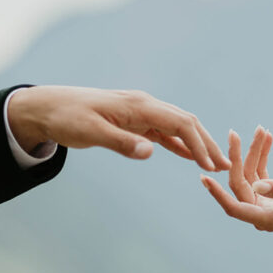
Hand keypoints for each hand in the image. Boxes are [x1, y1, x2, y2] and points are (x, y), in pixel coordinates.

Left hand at [7, 86, 230, 171]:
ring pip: (177, 127)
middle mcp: (144, 105)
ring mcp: (140, 113)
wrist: (47, 107)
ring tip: (215, 164)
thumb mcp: (90, 132)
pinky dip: (179, 144)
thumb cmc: (67, 118)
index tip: (212, 165)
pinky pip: (163, 132)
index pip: (180, 122)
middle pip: (186, 122)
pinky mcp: (133, 121)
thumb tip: (151, 152)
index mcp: (138, 105)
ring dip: (197, 144)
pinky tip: (190, 156)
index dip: (199, 143)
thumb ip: (121, 142)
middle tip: (226, 167)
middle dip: (207, 143)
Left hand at [201, 127, 272, 230]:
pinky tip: (267, 137)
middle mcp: (261, 212)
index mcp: (266, 218)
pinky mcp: (270, 193)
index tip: (203, 178)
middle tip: (234, 133)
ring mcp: (264, 202)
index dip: (217, 194)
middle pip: (239, 183)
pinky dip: (262, 155)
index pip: (234, 207)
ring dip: (253, 152)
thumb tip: (257, 186)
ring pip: (249, 175)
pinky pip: (260, 172)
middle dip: (236, 158)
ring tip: (260, 129)